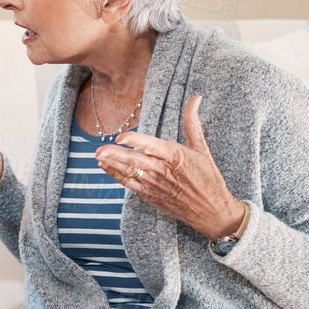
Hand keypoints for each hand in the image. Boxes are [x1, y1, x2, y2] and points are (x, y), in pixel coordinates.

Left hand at [94, 95, 245, 239]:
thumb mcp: (202, 148)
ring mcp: (155, 184)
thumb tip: (196, 98)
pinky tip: (106, 167)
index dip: (135, 141)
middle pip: (135, 161)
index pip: (152, 146)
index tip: (121, 136)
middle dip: (115, 154)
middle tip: (99, 149)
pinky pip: (130, 185)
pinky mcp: (151, 195)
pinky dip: (117, 176)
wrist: (211, 210)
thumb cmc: (208, 178)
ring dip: (112, 164)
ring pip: (130, 172)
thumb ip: (192, 122)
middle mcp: (163, 170)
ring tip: (98, 156)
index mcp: (175, 156)